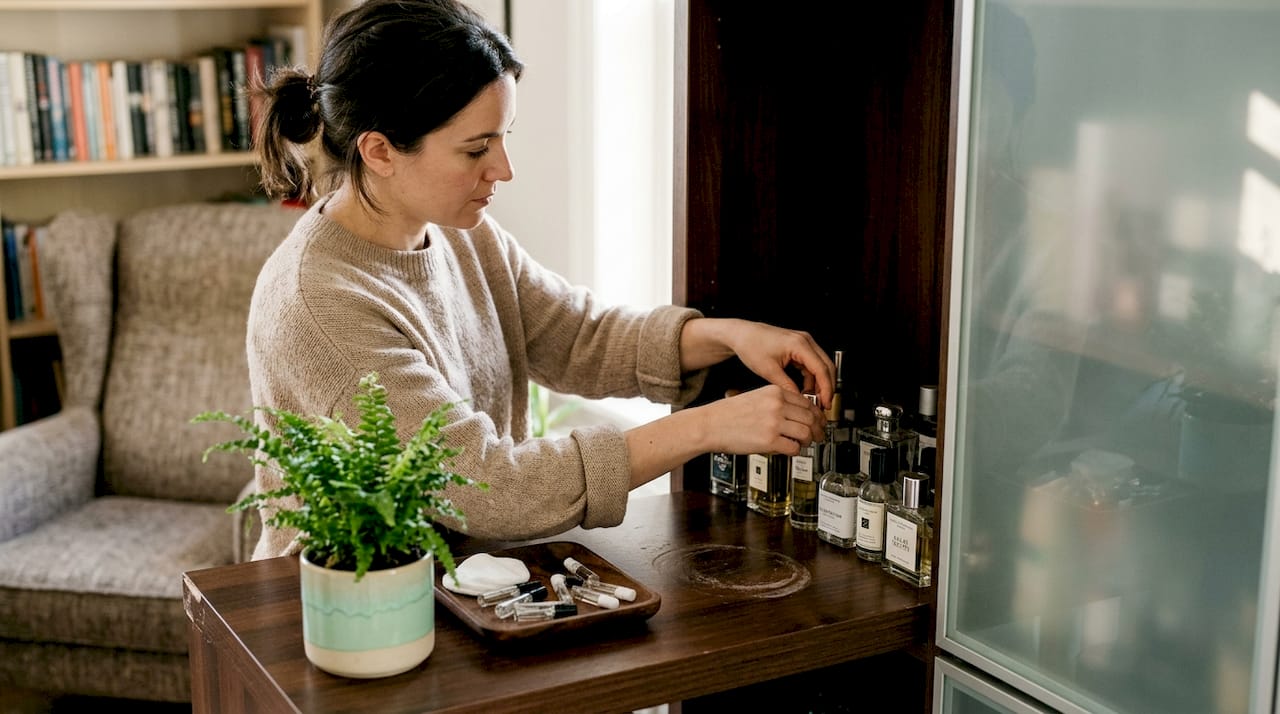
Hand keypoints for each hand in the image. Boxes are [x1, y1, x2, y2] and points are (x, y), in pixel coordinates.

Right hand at [705, 384, 825, 455]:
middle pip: (811, 418)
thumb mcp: (756, 397)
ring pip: (806, 433)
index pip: (808, 403)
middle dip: (818, 429)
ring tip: (804, 444)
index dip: (817, 415)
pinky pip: (793, 447)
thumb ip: (777, 404)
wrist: (710, 424)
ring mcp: (774, 422)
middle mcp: (777, 405)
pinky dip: (795, 451)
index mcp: (775, 392)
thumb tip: (798, 416)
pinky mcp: (769, 440)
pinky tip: (790, 450)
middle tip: (819, 436)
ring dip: (808, 441)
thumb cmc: (729, 414)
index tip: (819, 422)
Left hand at [728, 322, 835, 409]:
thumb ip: (786, 386)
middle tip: (823, 404)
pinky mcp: (799, 348)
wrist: (741, 334)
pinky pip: (811, 365)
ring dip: (819, 384)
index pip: (821, 369)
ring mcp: (803, 343)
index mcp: (799, 344)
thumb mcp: (768, 370)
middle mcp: (805, 341)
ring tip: (813, 400)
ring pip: (820, 366)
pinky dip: (811, 379)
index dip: (826, 388)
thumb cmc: (751, 345)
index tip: (826, 402)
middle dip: (827, 387)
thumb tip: (799, 401)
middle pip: (826, 367)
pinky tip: (806, 391)